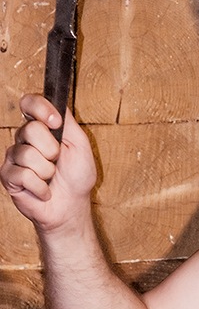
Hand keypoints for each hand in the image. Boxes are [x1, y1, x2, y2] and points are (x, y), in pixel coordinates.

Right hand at [0, 94, 96, 231]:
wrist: (72, 204)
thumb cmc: (77, 175)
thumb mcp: (80, 145)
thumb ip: (68, 123)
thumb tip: (56, 106)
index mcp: (42, 127)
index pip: (30, 103)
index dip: (40, 108)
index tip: (56, 122)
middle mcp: (24, 139)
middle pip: (30, 129)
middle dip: (51, 149)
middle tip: (57, 160)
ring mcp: (14, 157)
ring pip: (28, 154)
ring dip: (47, 170)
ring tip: (51, 177)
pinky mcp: (8, 176)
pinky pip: (23, 175)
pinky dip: (40, 186)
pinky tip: (44, 190)